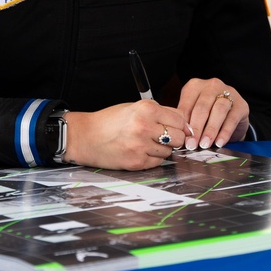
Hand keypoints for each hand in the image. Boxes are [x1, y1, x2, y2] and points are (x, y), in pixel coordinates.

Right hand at [64, 100, 192, 170]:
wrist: (85, 137)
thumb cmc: (109, 121)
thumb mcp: (134, 108)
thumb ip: (159, 113)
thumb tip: (184, 124)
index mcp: (146, 109)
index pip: (180, 119)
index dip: (181, 125)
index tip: (179, 129)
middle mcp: (145, 126)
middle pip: (179, 137)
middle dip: (175, 138)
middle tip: (164, 138)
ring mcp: (141, 145)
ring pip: (170, 151)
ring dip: (163, 149)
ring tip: (147, 143)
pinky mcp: (137, 161)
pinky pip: (158, 162)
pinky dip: (153, 158)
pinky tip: (140, 151)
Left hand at [177, 78, 248, 149]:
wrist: (233, 116)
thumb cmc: (208, 115)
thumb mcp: (193, 114)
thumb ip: (187, 121)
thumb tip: (180, 137)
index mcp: (194, 86)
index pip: (186, 105)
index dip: (183, 124)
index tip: (182, 139)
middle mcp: (211, 86)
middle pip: (202, 107)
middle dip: (196, 128)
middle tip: (192, 144)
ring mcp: (228, 92)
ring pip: (218, 110)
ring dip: (210, 130)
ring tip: (205, 144)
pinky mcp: (241, 104)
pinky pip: (232, 119)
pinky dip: (225, 132)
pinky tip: (219, 143)